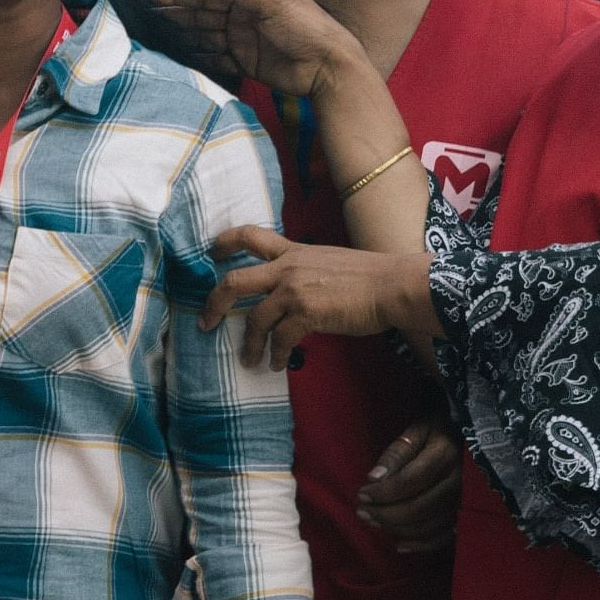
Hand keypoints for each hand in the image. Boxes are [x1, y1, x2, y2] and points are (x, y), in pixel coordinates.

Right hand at [150, 0, 365, 98]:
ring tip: (156, 31)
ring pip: (205, 35)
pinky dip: (200, 57)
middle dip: (175, 11)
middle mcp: (243, 17)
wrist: (329, 66)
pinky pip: (216, 59)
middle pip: (202, 13)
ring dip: (183, 33)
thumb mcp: (276, 2)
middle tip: (146, 11)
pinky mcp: (246, 64)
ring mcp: (243, 41)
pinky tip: (181, 55)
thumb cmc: (307, 28)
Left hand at [200, 228, 434, 369]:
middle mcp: (287, 268)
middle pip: (234, 282)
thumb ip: (304, 270)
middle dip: (213, 304)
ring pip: (254, 319)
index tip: (212, 253)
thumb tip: (291, 293)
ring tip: (249, 360)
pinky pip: (279, 339)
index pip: (250, 236)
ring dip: (249, 345)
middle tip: (206, 322)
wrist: (393, 285)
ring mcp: (294, 290)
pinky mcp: (306, 313)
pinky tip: (276, 364)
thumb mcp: (329, 260)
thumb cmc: (369, 276)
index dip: (225, 243)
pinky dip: (274, 354)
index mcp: (293, 251)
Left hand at [357, 420, 462, 553]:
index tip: (361, 494)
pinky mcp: (469, 516)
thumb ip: (397, 452)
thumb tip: (374, 478)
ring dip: (397, 529)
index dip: (383, 493)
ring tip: (373, 522)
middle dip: (385, 514)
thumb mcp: (419, 430)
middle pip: (418, 508)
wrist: (477, 440)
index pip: (410, 481)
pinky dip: (420, 545)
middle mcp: (461, 482)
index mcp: (446, 455)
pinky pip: (445, 538)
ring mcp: (467, 502)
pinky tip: (399, 544)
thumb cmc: (442, 431)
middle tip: (361, 512)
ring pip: (429, 526)